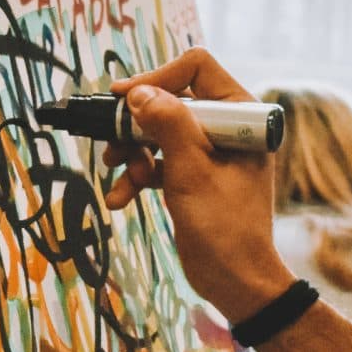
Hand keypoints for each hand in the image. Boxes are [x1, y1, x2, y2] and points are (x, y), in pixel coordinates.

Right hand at [103, 48, 297, 321]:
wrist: (234, 281)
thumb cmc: (225, 227)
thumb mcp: (192, 171)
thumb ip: (167, 125)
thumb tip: (138, 92)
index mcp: (242, 116)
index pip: (196, 70)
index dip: (158, 78)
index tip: (124, 98)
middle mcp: (227, 127)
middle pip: (170, 100)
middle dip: (137, 124)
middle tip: (110, 139)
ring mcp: (209, 152)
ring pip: (157, 132)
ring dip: (132, 152)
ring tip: (118, 172)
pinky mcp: (193, 176)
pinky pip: (157, 161)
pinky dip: (137, 176)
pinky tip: (118, 198)